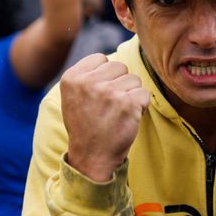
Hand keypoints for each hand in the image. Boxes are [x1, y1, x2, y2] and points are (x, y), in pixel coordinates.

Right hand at [61, 54, 148, 180]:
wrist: (91, 157)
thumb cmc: (85, 125)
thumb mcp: (74, 96)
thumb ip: (87, 75)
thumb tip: (109, 60)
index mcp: (72, 77)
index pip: (100, 59)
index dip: (104, 77)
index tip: (98, 95)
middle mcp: (89, 82)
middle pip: (119, 67)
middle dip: (119, 84)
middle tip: (109, 106)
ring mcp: (109, 92)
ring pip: (134, 79)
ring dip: (131, 95)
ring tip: (117, 113)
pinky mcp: (128, 103)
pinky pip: (144, 94)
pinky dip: (140, 106)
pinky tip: (127, 119)